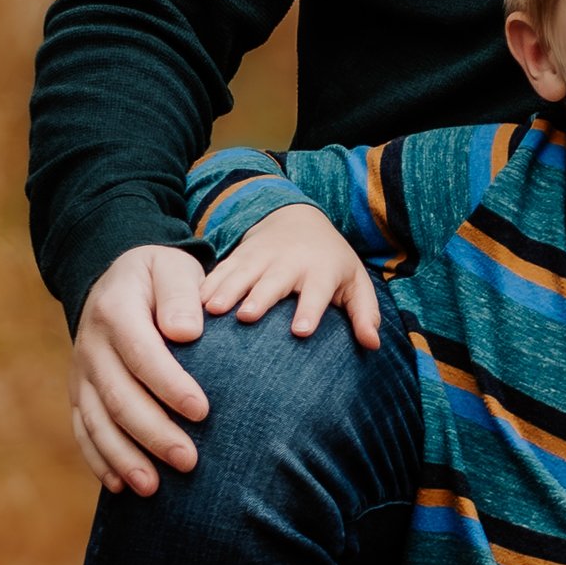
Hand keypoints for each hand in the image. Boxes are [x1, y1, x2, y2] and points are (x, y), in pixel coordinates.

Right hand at [67, 243, 212, 496]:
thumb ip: (180, 295)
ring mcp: (81, 373)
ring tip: (153, 488)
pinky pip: (83, 430)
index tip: (203, 411)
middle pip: (118, 396)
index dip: (170, 385)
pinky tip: (121, 486)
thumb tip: (185, 333)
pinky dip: (99, 460)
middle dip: (153, 433)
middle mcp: (91, 345)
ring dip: (123, 457)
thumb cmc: (159, 277)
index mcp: (115, 310)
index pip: (142, 354)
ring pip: (97, 422)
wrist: (116, 279)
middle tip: (189, 461)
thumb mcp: (172, 268)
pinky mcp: (79, 393)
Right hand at [202, 201, 380, 351]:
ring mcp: (261, 256)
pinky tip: (192, 302)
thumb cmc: (331, 263)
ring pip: (241, 273)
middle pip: (274, 281)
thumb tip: (373, 345)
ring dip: (226, 290)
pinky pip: (219, 269)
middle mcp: (290, 262)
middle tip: (245, 316)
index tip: (301, 330)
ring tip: (211, 310)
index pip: (317, 291)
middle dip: (260, 297)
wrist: (298, 219)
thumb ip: (364, 313)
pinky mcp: (238, 255)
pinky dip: (206, 284)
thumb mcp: (354, 282)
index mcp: (321, 271)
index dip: (310, 309)